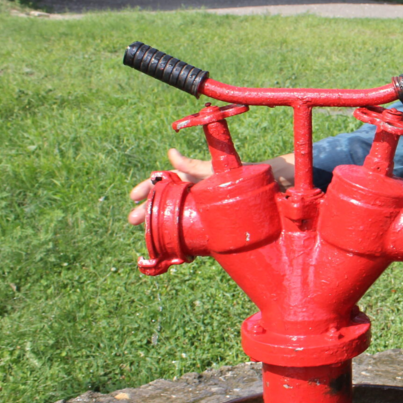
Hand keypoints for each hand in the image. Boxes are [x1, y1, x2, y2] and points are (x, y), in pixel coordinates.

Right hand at [127, 151, 296, 225]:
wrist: (269, 191)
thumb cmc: (241, 176)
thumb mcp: (215, 170)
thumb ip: (195, 166)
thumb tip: (170, 153)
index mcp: (193, 178)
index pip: (165, 181)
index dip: (148, 187)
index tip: (133, 197)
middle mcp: (195, 194)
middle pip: (166, 202)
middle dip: (148, 210)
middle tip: (133, 220)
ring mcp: (202, 210)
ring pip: (175, 218)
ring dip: (159, 226)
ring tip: (146, 237)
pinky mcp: (211, 225)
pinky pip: (191, 232)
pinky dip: (178, 240)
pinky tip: (168, 248)